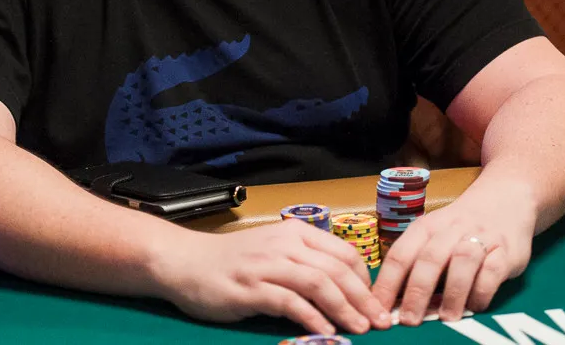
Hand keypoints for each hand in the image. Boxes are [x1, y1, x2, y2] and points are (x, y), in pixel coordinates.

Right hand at [150, 220, 390, 336]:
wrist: (184, 261)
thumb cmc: (232, 260)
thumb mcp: (272, 251)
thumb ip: (303, 263)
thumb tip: (346, 290)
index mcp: (294, 233)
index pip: (344, 253)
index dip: (366, 280)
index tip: (374, 303)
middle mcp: (283, 244)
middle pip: (336, 270)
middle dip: (364, 299)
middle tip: (380, 323)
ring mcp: (266, 265)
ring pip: (318, 284)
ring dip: (345, 309)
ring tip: (360, 329)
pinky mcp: (250, 288)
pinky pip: (290, 302)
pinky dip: (312, 318)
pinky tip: (325, 332)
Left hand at [372, 183, 535, 325]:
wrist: (503, 201)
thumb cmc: (459, 229)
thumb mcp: (434, 237)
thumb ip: (417, 264)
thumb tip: (393, 302)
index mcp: (425, 227)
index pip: (399, 255)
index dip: (387, 284)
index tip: (378, 309)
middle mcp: (450, 230)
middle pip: (429, 259)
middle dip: (417, 292)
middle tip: (409, 320)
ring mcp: (479, 238)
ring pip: (462, 262)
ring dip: (452, 293)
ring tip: (446, 318)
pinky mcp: (505, 251)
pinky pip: (492, 271)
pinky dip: (482, 291)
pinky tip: (474, 307)